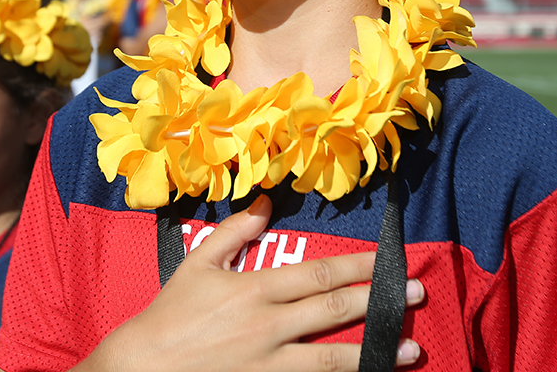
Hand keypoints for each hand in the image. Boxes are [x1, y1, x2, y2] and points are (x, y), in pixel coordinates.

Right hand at [86, 196, 423, 371]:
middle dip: (380, 301)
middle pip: (335, 310)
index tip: (389, 263)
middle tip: (416, 294)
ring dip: (375, 352)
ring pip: (332, 357)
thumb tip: (267, 201)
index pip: (319, 273)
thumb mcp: (198, 263)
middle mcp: (267, 325)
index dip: (358, 267)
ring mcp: (267, 364)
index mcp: (254, 288)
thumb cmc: (169, 315)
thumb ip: (236, 231)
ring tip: (409, 349)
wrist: (140, 369)